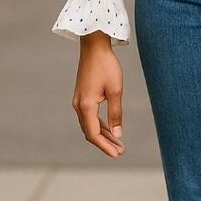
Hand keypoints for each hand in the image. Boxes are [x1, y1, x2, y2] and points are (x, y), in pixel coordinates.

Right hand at [72, 33, 124, 157]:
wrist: (94, 46)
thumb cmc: (106, 66)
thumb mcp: (115, 90)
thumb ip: (116, 113)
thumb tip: (118, 134)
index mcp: (86, 106)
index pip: (94, 134)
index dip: (105, 146)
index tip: (117, 154)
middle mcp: (79, 106)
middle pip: (91, 132)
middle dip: (105, 143)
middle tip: (121, 151)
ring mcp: (79, 101)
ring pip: (90, 125)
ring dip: (104, 135)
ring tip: (118, 143)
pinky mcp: (83, 96)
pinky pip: (90, 116)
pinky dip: (100, 124)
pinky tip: (110, 129)